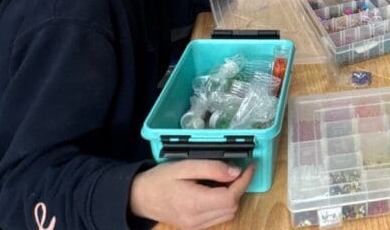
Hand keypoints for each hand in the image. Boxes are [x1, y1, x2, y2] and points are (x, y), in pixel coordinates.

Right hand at [129, 159, 254, 229]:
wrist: (139, 197)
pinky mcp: (193, 227)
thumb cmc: (160, 179)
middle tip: (237, 171)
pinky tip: (216, 191)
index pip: (230, 197)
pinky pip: (217, 218)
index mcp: (194, 203)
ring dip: (232, 197)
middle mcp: (196, 219)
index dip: (244, 182)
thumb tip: (235, 171)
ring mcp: (195, 226)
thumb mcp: (184, 166)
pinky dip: (223, 204)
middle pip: (232, 207)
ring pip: (227, 214)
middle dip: (239, 188)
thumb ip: (211, 168)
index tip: (250, 167)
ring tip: (226, 180)